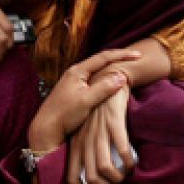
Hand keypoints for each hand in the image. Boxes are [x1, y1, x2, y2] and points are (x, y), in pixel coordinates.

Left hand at [27, 49, 141, 152]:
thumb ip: (103, 88)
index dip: (122, 55)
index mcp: (78, 71)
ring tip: (126, 67)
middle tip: (134, 58)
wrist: (46, 128)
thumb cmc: (64, 115)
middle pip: (100, 61)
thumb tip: (121, 77)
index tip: (138, 55)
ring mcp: (73, 82)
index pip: (104, 57)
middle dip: (118, 58)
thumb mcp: (86, 101)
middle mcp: (75, 73)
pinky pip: (94, 79)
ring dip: (112, 68)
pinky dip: (105, 78)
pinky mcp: (74, 91)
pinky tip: (111, 82)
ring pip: (97, 70)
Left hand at [67, 86, 133, 183]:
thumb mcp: (87, 129)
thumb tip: (94, 173)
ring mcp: (98, 132)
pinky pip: (122, 150)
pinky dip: (128, 162)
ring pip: (105, 167)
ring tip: (124, 178)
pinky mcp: (113, 123)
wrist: (109, 78)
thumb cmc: (99, 108)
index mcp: (76, 143)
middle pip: (91, 176)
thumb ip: (87, 149)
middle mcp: (85, 140)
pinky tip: (133, 164)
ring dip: (117, 178)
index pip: (71, 177)